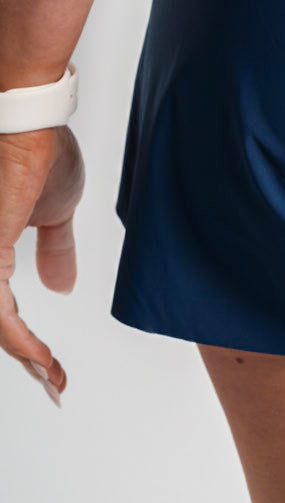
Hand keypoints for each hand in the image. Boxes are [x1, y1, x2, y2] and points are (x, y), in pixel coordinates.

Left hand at [0, 125, 84, 406]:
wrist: (32, 122)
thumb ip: (54, 249)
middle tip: (52, 380)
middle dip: (25, 355)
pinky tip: (43, 359)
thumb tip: (61, 284)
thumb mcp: (54, 213)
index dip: (22, 339)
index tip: (50, 366)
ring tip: (51, 375)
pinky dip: (23, 343)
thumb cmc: (37, 150)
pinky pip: (0, 316)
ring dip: (25, 356)